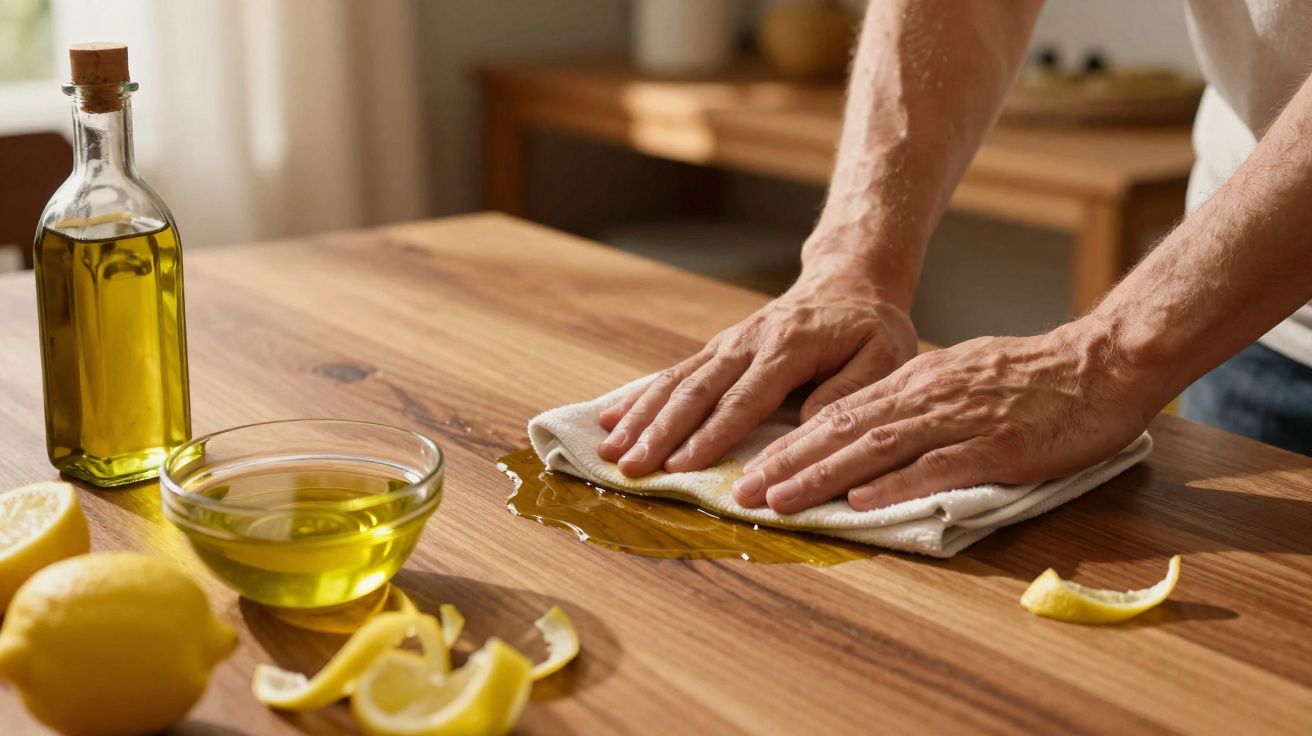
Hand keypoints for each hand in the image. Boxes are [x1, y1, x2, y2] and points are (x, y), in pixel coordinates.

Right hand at [596, 267, 917, 476]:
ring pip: (675, 382)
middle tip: (630, 468)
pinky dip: (639, 398)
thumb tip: (806, 428)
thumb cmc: (870, 329)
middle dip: (659, 433)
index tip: (682, 468)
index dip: (711, 436)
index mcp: (788, 347)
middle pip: (696, 391)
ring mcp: (726, 344)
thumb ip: (848, 393)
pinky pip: (672, 374)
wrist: (848, 283)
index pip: (744, 399)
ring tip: (608, 450)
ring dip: (639, 418)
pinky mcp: (716, 350)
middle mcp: (747, 342)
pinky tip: (609, 419)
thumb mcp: (882, 357)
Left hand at [731, 320, 1158, 513]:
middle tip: (743, 491)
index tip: (753, 470)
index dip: (791, 445)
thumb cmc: (1033, 378)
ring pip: (876, 448)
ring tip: (781, 500)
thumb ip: (917, 405)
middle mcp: (926, 398)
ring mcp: (960, 421)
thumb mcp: (961, 379)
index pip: (838, 414)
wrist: (1102, 362)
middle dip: (788, 463)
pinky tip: (862, 502)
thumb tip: (871, 436)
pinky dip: (895, 485)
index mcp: (916, 384)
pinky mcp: (997, 446)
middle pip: (843, 430)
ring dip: (823, 476)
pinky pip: (938, 466)